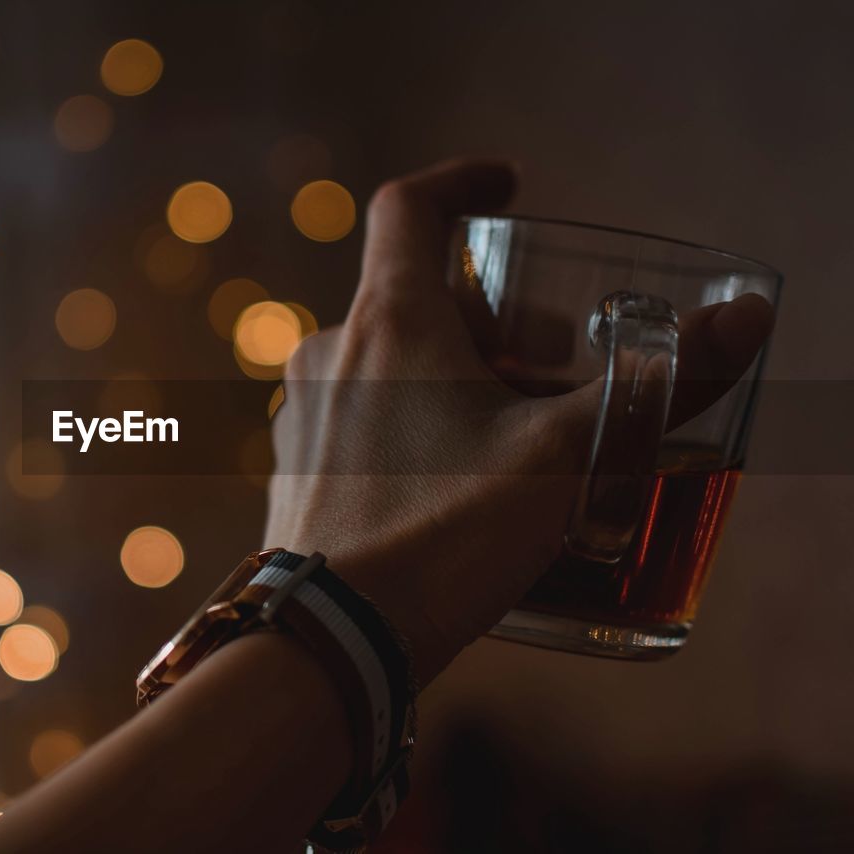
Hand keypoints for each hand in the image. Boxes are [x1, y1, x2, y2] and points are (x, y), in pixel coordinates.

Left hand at [265, 158, 773, 681]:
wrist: (330, 639)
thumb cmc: (442, 535)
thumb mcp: (567, 456)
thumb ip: (655, 384)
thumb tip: (744, 321)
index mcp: (387, 321)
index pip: (409, 206)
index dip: (461, 179)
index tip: (505, 184)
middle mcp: (331, 354)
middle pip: (411, 296)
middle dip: (487, 312)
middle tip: (548, 354)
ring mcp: (304, 416)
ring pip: (384, 362)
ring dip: (450, 372)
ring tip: (513, 427)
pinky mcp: (296, 472)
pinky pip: (359, 421)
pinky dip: (411, 423)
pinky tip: (455, 482)